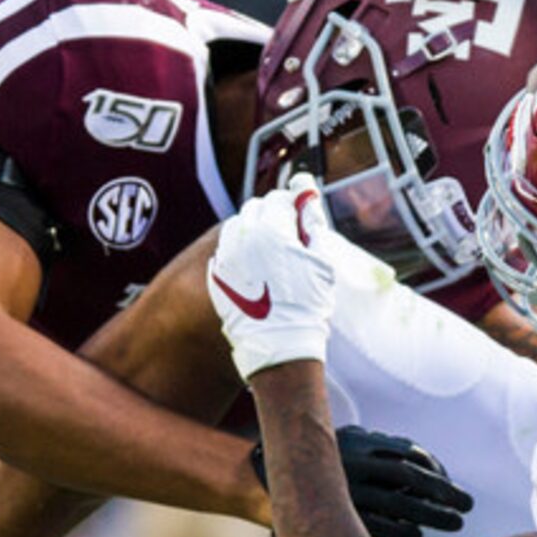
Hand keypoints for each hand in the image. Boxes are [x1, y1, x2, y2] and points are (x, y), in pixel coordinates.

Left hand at [210, 182, 341, 379]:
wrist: (279, 343)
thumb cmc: (306, 304)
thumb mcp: (321, 261)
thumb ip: (313, 222)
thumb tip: (307, 192)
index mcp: (272, 230)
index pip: (279, 199)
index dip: (292, 208)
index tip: (300, 222)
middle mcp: (243, 238)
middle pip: (255, 208)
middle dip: (271, 217)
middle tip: (287, 239)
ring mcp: (226, 256)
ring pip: (236, 226)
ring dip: (252, 231)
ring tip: (269, 255)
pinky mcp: (216, 274)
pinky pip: (226, 249)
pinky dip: (239, 252)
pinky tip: (255, 271)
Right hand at [253, 427, 474, 536]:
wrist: (257, 478)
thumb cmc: (311, 459)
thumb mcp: (342, 440)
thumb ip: (376, 445)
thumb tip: (418, 457)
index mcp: (357, 441)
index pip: (408, 453)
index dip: (435, 469)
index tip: (451, 482)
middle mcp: (353, 462)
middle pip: (411, 478)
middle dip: (444, 492)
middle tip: (469, 505)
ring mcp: (344, 489)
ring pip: (399, 503)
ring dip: (432, 513)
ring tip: (456, 523)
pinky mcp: (335, 514)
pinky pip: (374, 524)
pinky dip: (400, 529)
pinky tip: (419, 534)